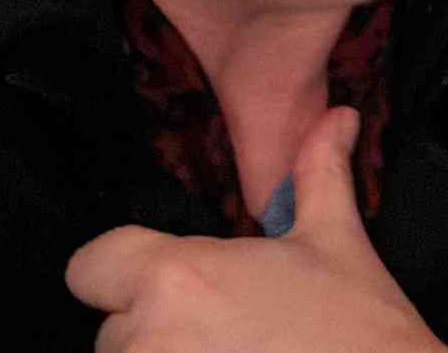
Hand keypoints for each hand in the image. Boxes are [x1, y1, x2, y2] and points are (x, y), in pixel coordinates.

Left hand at [67, 107, 447, 352]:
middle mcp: (150, 336)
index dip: (119, 273)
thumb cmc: (358, 325)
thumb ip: (318, 171)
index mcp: (178, 275)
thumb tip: (336, 117)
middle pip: (114, 331)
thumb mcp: (335, 238)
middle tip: (224, 333)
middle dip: (158, 332)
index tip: (166, 290)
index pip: (89, 267)